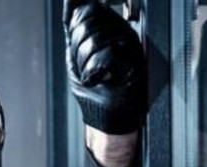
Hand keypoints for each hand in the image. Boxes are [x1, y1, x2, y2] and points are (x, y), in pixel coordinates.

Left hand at [64, 0, 146, 134]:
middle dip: (77, 50)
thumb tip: (71, 0)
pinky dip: (94, 72)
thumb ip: (74, 25)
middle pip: (87, 24)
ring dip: (85, 65)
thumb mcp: (76, 52)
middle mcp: (122, 31)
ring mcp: (130, 44)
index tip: (78, 50)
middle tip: (86, 67)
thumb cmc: (96, 88)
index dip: (75, 31)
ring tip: (94, 76)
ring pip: (94, 41)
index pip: (86, 10)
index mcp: (111, 26)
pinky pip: (106, 55)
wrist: (109, 116)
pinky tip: (100, 79)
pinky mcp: (135, 61)